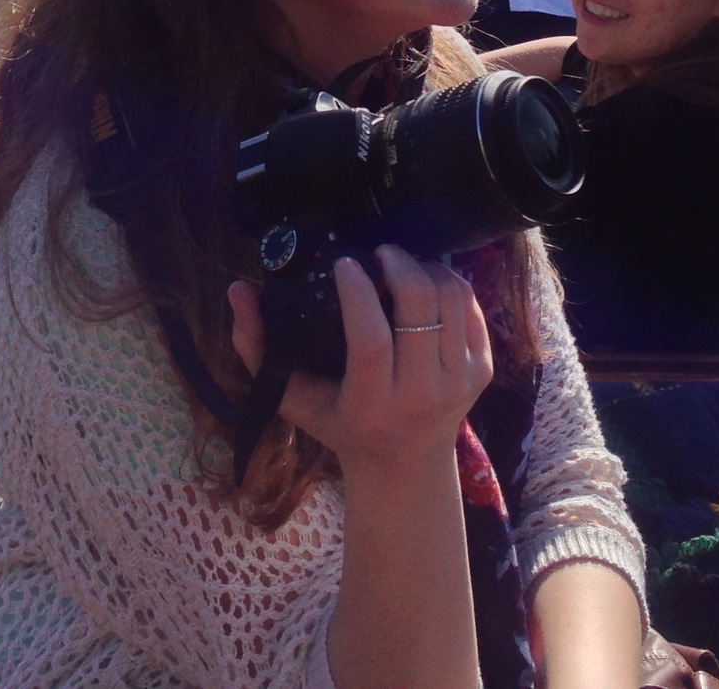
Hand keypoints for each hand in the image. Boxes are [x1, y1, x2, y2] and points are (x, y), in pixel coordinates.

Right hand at [229, 244, 490, 475]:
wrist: (405, 465)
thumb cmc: (339, 423)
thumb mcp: (292, 395)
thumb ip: (256, 345)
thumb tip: (237, 289)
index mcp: (372, 405)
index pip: (371, 340)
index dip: (358, 294)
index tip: (345, 263)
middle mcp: (420, 396)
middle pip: (420, 309)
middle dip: (399, 264)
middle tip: (378, 252)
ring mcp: (458, 384)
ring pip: (450, 299)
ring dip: (425, 268)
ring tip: (401, 264)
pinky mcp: (481, 371)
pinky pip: (470, 307)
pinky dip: (449, 283)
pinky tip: (425, 281)